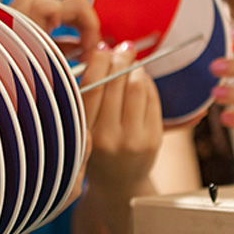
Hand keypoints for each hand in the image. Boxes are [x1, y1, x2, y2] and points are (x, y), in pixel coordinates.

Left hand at [8, 0, 98, 59]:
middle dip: (84, 32)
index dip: (92, 31)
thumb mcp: (44, 59)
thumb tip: (90, 54)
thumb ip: (71, 52)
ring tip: (72, 60)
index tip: (91, 53)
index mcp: (38, 6)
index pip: (81, 7)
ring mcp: (22, 7)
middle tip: (87, 55)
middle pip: (73, 9)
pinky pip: (46, 22)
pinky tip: (56, 57)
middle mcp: (30, 1)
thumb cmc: (6, 63)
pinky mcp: (18, 17)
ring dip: (71, 36)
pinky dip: (56, 36)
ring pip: (61, 16)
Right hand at [71, 42, 162, 233]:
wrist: (117, 186)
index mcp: (85, 134)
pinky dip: (146, 83)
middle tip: (121, 48)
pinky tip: (140, 80)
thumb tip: (100, 52)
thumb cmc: (94, 151)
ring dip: (135, 69)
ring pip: (138, 88)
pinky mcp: (154, 139)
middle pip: (117, 84)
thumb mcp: (80, 129)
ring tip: (130, 62)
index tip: (99, 47)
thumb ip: (84, 97)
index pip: (92, 88)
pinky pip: (152, 100)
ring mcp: (134, 140)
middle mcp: (109, 138)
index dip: (98, 62)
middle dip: (120, 59)